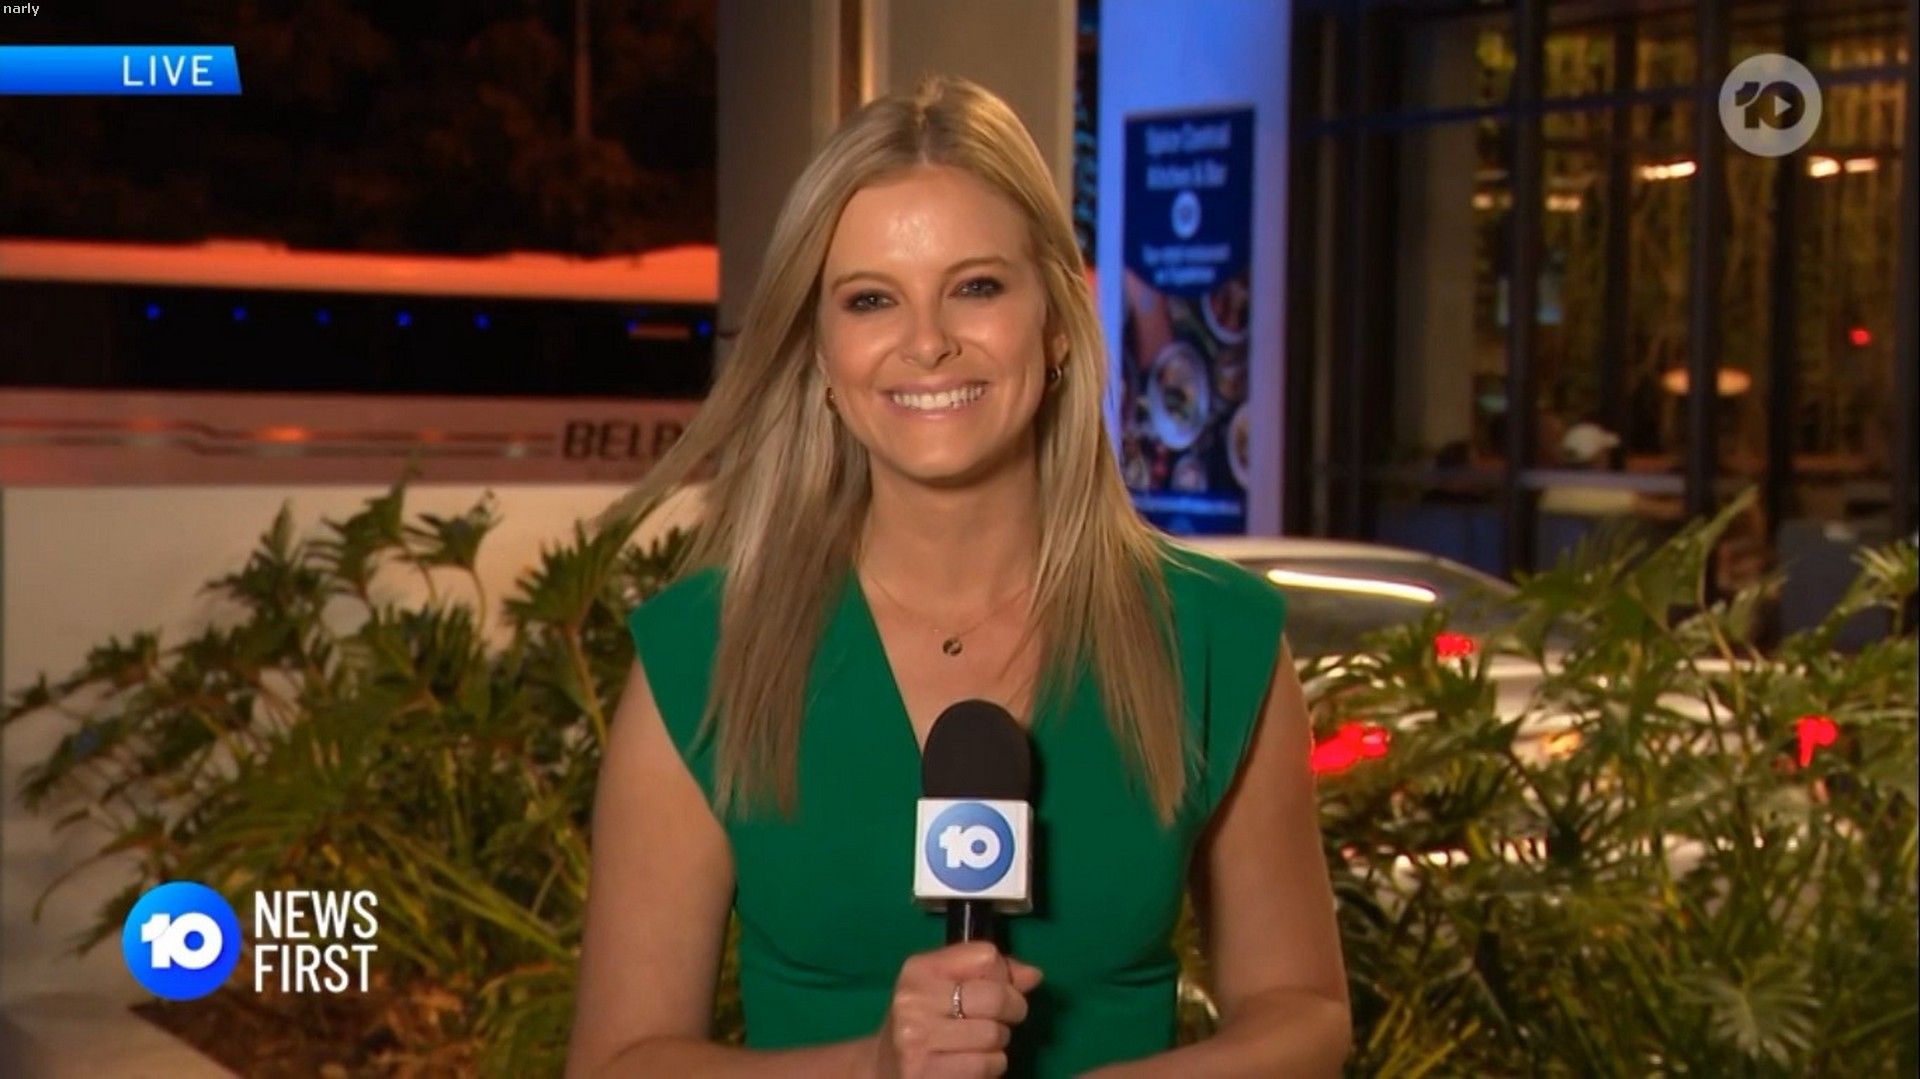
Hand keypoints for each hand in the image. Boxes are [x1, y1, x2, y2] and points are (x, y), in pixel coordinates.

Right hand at [868, 940, 1042, 1078]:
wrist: (884, 1067)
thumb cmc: (924, 1021)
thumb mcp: (945, 987)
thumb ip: (989, 974)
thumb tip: (1033, 975)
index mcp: (920, 970)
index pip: (987, 956)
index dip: (1003, 975)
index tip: (995, 989)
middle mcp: (913, 1002)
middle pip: (995, 997)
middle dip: (1011, 1010)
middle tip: (1001, 1020)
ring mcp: (917, 1041)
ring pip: (995, 1035)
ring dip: (999, 1043)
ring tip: (980, 1044)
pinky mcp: (927, 1074)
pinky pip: (987, 1065)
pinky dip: (991, 1066)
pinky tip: (972, 1063)